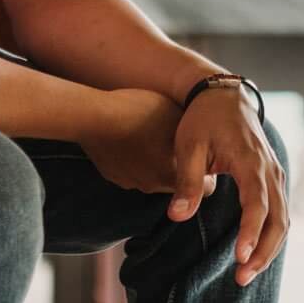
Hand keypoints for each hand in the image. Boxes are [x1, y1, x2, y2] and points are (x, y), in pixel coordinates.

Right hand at [81, 88, 217, 198]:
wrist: (95, 117)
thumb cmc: (141, 113)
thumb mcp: (178, 117)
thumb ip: (195, 136)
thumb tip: (206, 141)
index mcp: (175, 176)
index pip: (206, 188)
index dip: (208, 171)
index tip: (204, 156)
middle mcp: (154, 187)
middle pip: (177, 184)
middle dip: (180, 168)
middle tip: (176, 144)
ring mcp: (131, 183)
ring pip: (152, 179)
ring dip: (155, 165)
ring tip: (150, 140)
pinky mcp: (113, 176)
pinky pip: (131, 172)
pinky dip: (135, 162)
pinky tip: (131, 141)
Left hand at [169, 87, 288, 285]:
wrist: (225, 95)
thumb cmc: (203, 120)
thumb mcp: (188, 146)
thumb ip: (187, 182)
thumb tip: (178, 216)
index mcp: (250, 161)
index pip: (257, 204)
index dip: (250, 233)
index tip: (239, 258)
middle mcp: (270, 169)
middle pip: (278, 219)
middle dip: (263, 252)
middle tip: (241, 279)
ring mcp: (276, 174)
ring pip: (284, 220)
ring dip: (268, 250)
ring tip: (245, 274)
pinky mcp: (274, 179)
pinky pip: (280, 213)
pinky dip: (271, 237)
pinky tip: (254, 255)